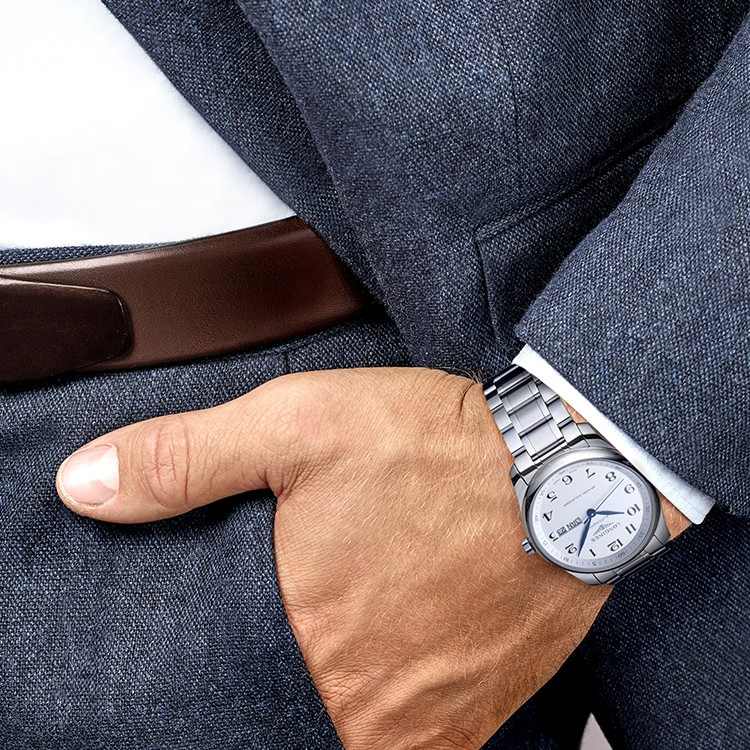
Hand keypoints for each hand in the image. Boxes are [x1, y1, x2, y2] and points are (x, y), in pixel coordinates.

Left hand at [55, 368, 684, 748]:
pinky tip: (404, 635)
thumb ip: (184, 461)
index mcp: (311, 644)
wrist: (570, 463)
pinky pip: (425, 726)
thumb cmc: (438, 446)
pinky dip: (401, 690)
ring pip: (361, 722)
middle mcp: (373, 706)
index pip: (225, 695)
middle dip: (290, 669)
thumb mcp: (296, 426)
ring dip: (350, 681)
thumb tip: (83, 487)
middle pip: (296, 709)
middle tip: (307, 619)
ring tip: (359, 626)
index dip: (219, 669)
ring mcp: (437, 720)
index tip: (235, 643)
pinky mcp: (487, 708)